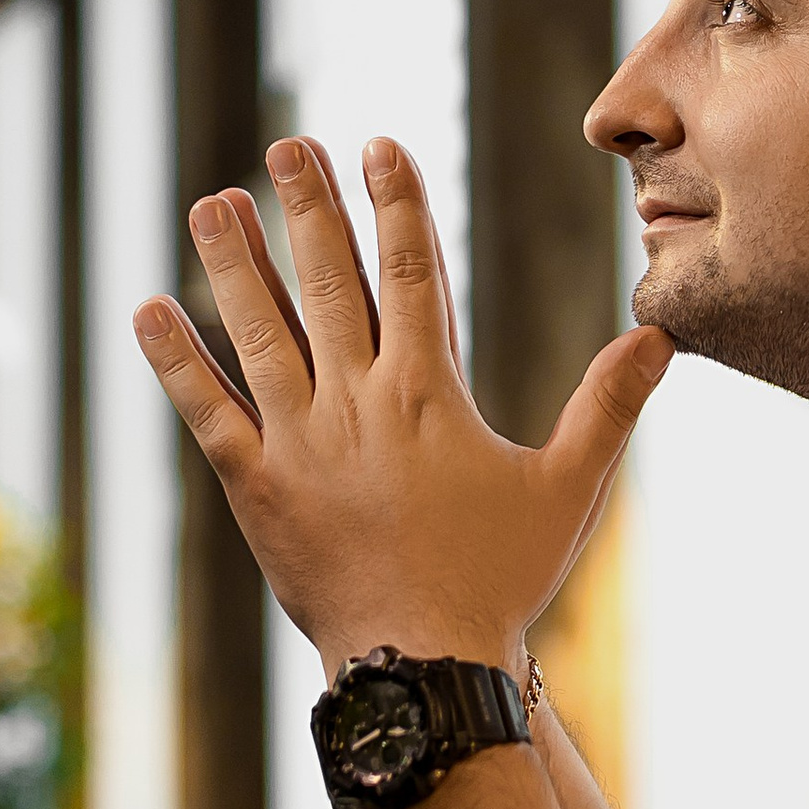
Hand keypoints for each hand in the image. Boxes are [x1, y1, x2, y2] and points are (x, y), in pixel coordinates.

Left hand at [134, 135, 671, 675]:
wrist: (421, 663)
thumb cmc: (499, 579)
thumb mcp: (568, 489)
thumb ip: (609, 407)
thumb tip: (661, 337)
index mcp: (430, 393)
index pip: (413, 273)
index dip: (397, 204)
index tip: (380, 145)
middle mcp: (358, 402)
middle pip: (330, 281)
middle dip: (309, 207)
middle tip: (287, 145)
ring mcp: (299, 440)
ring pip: (261, 329)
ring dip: (235, 260)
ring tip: (213, 199)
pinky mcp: (254, 483)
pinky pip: (207, 410)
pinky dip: (176, 360)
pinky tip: (147, 310)